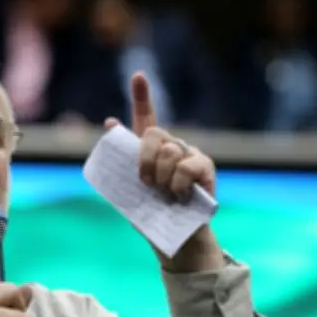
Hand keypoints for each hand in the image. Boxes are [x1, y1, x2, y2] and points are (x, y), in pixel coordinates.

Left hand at [104, 72, 223, 271]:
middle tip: (145, 184)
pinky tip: (179, 196)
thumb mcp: (127, 188)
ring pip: (169, 150)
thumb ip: (121, 159)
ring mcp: (189, 156)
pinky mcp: (205, 169)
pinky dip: (178, 182)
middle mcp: (172, 148)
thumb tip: (111, 122)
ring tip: (164, 195)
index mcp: (150, 151)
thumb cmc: (149, 215)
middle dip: (143, 158)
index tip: (138, 75)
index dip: (142, 96)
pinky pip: (188, 165)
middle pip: (154, 134)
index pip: (146, 117)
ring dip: (161, 175)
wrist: (173, 241)